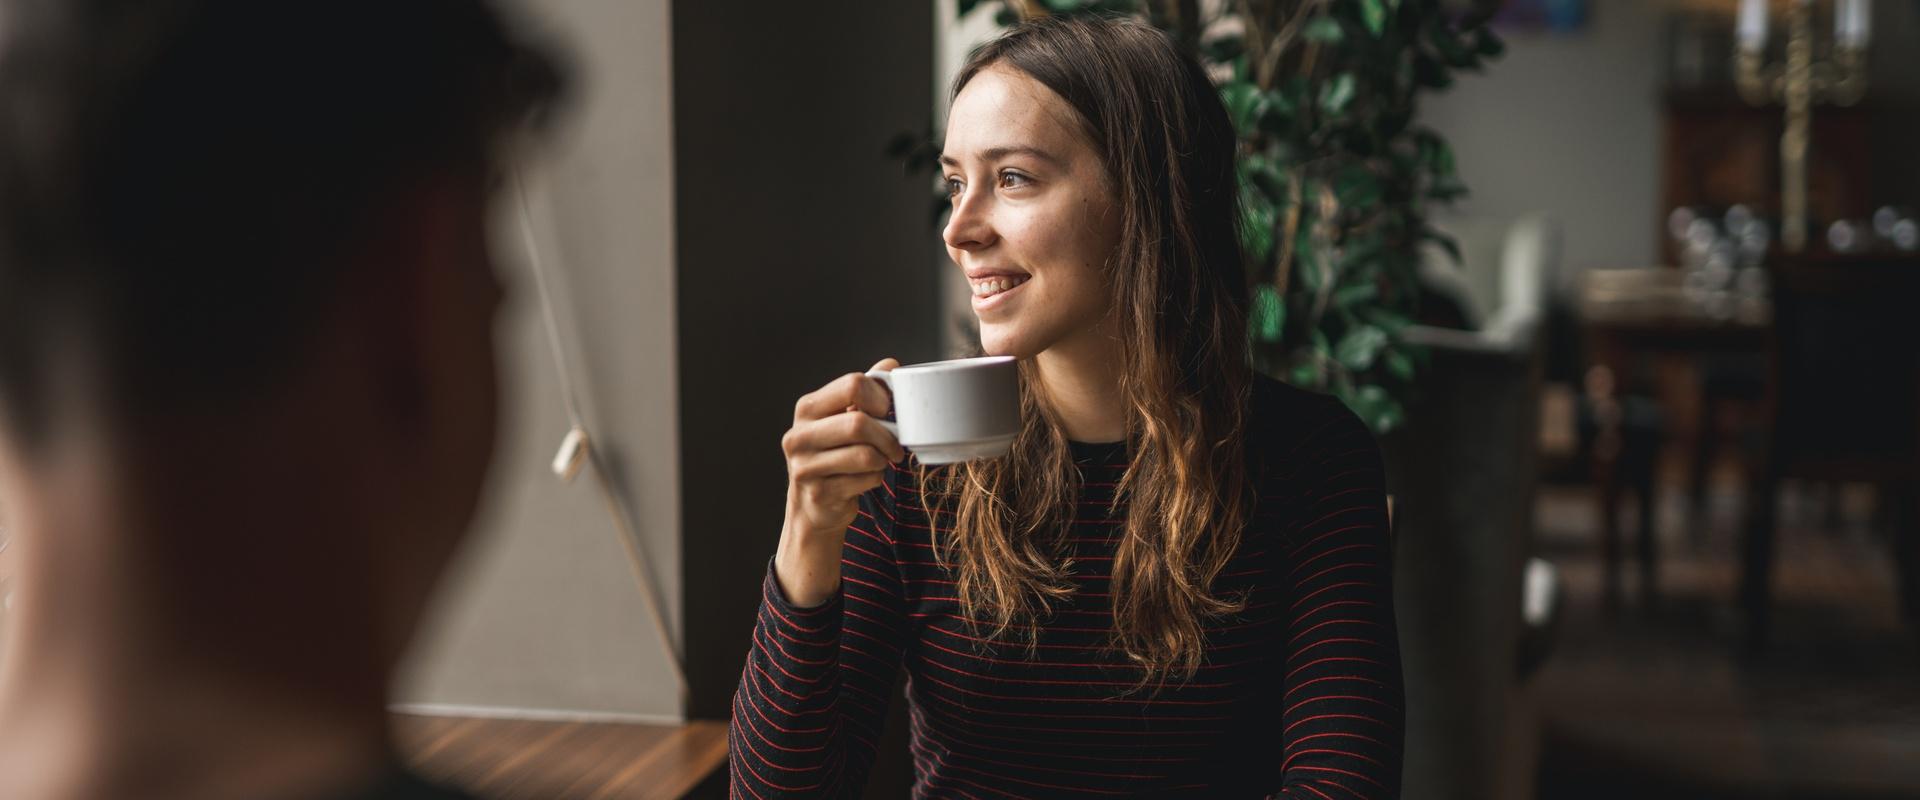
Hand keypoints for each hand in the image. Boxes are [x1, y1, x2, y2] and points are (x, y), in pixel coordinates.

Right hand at [772, 358, 903, 606]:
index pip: (852, 384)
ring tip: (880, 461)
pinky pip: (866, 479)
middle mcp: (799, 435)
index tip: (887, 411)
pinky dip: (876, 478)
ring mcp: (805, 466)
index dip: (880, 396)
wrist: (813, 505)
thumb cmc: (835, 453)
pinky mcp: (818, 494)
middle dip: (887, 435)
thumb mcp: (844, 417)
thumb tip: (890, 365)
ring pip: (866, 455)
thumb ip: (866, 391)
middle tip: (895, 445)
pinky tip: (865, 479)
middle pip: (859, 423)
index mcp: (807, 408)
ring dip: (883, 459)